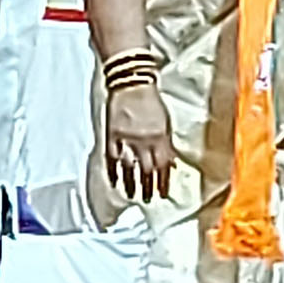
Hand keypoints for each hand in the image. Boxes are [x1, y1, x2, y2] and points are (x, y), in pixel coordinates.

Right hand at [104, 81, 176, 203]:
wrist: (131, 83)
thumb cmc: (151, 100)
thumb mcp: (165, 122)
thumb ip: (167, 144)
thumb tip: (171, 163)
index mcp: (160, 138)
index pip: (163, 167)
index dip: (163, 182)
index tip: (163, 194)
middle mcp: (144, 142)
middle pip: (147, 171)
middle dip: (148, 187)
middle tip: (147, 199)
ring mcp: (126, 140)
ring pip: (129, 168)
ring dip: (131, 184)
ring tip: (132, 195)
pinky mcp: (112, 136)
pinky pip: (112, 158)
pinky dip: (113, 171)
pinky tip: (114, 182)